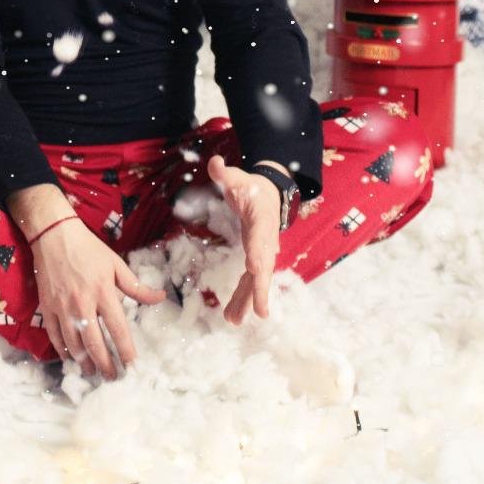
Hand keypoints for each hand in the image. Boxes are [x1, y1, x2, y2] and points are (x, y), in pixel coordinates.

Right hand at [30, 218, 164, 378]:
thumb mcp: (116, 264)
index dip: (126, 351)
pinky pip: (55, 335)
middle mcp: (83, 303)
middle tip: (113, 378)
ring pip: (74, 344)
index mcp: (103, 292)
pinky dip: (63, 351)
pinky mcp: (48, 307)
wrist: (54, 235)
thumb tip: (161, 298)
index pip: (118, 329)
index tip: (132, 367)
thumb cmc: (88, 249)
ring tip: (93, 373)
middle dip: (105, 365)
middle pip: (95, 343)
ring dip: (85, 362)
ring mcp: (63, 307)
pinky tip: (71, 359)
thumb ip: (137, 287)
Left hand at [207, 155, 282, 325]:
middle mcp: (266, 242)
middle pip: (264, 268)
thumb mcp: (238, 177)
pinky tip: (233, 316)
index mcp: (262, 221)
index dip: (259, 254)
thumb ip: (225, 172)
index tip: (256, 269)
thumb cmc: (252, 187)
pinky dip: (242, 298)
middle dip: (261, 290)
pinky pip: (249, 282)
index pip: (261, 240)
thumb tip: (214, 162)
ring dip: (246, 301)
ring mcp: (262, 254)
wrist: (269, 195)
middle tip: (260, 313)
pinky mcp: (255, 260)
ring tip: (234, 321)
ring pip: (256, 281)